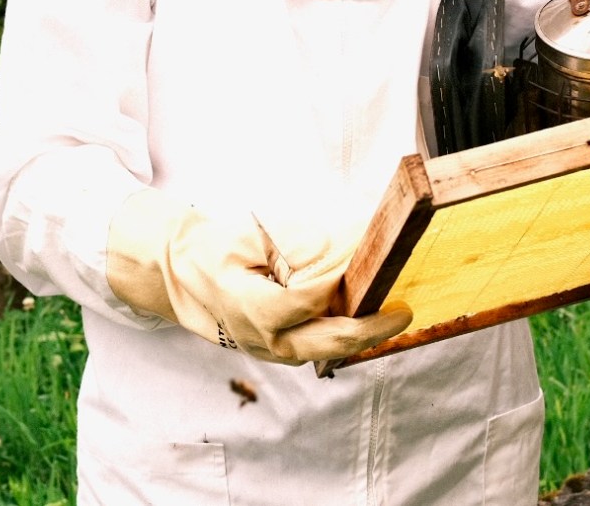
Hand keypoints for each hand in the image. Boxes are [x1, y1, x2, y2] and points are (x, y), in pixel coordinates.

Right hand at [107, 189, 411, 363]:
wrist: (187, 278)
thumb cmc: (218, 251)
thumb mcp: (250, 237)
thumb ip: (296, 242)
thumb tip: (347, 240)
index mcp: (249, 307)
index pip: (302, 301)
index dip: (334, 283)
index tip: (363, 260)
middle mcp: (264, 339)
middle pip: (327, 343)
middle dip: (370, 329)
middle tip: (403, 312)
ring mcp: (274, 351)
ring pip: (330, 349)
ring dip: (364, 333)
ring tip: (394, 310)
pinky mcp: (284, 351)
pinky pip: (323, 346)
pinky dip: (348, 331)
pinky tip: (370, 312)